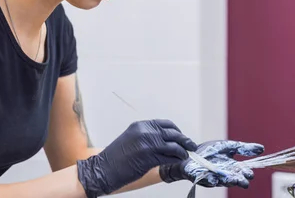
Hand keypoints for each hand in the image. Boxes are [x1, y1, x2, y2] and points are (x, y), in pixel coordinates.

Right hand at [76, 119, 196, 196]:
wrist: (103, 169)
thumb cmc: (116, 157)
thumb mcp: (131, 139)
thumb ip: (147, 136)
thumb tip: (165, 141)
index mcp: (141, 125)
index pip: (166, 124)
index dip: (177, 130)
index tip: (181, 136)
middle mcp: (145, 132)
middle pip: (172, 133)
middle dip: (184, 140)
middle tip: (191, 145)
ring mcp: (148, 144)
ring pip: (174, 145)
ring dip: (183, 151)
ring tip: (186, 155)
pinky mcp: (149, 158)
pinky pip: (169, 157)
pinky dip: (177, 159)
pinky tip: (179, 161)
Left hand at [159, 140, 263, 188]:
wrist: (191, 152)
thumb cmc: (211, 151)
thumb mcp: (229, 146)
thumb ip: (244, 148)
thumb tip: (262, 148)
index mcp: (232, 167)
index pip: (242, 171)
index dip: (246, 173)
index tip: (250, 173)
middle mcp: (224, 174)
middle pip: (234, 179)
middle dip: (239, 180)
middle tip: (245, 182)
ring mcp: (213, 176)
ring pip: (222, 181)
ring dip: (228, 181)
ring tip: (233, 181)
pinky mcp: (201, 177)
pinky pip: (206, 179)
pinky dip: (210, 179)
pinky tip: (214, 179)